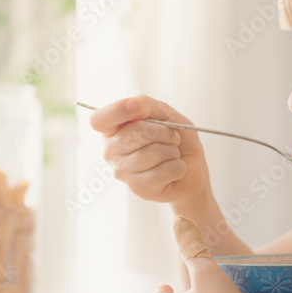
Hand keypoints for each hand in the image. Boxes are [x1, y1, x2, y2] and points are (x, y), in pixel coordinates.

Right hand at [89, 95, 209, 204]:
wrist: (193, 168)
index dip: (116, 110)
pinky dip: (178, 167)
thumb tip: (132, 104)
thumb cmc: (176, 139)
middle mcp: (111, 151)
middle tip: (171, 139)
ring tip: (172, 155)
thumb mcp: (165, 114)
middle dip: (165, 132)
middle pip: (137, 132)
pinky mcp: (138, 188)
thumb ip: (146, 104)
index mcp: (112, 130)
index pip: (99, 120)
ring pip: (154, 152)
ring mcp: (122, 172)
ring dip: (173, 151)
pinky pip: (165, 171)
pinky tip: (174, 171)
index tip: (136, 106)